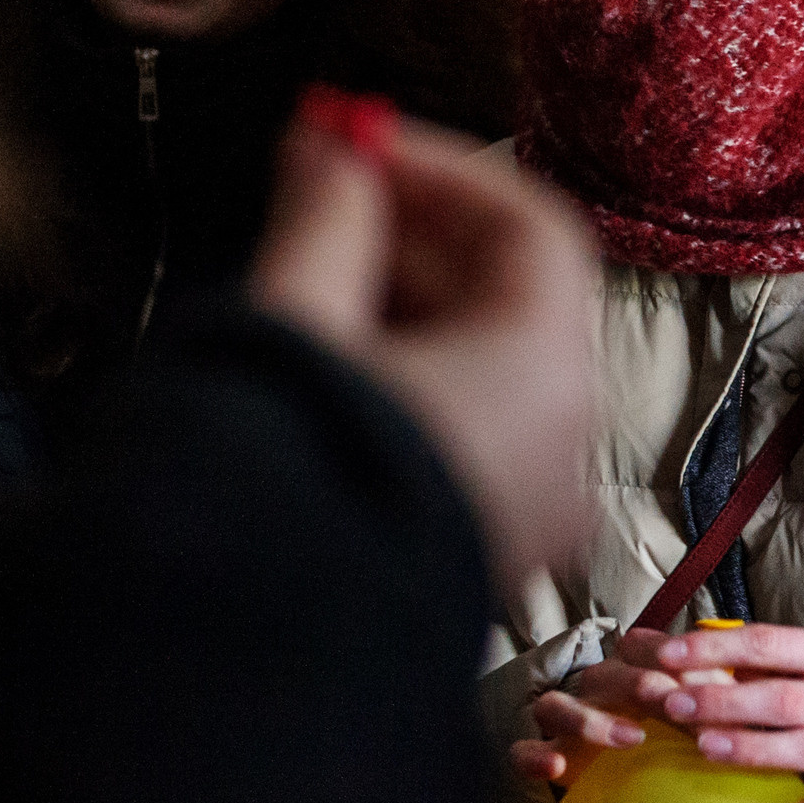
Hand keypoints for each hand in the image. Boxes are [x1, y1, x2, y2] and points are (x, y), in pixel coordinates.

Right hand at [252, 102, 598, 591]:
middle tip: (321, 186)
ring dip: (405, 302)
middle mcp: (564, 448)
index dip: (443, 167)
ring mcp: (529, 510)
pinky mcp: (479, 552)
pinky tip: (330, 352)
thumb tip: (330, 150)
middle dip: (414, 232)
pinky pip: (468, 429)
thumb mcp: (297, 325)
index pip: (531, 227)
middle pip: (513, 294)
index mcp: (547, 382)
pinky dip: (412, 376)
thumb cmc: (280, 493)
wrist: (240, 662)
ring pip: (488, 363)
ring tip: (305, 264)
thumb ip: (324, 220)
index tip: (358, 140)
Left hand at [512, 625, 803, 802]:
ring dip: (751, 748)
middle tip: (673, 705)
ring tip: (702, 746)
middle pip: (782, 699)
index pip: (769, 644)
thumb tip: (664, 647)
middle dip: (724, 701)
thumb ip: (751, 657)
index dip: (716, 648)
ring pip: (802, 748)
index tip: (668, 655)